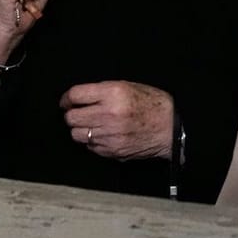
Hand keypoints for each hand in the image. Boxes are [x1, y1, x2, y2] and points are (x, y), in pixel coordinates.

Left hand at [60, 81, 174, 160]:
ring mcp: (109, 136)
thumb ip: (102, 91)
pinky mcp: (113, 151)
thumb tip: (79, 98)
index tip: (67, 101)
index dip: (67, 98)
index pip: (76, 95)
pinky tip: (102, 135)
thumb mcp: (128, 86)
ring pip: (77, 135)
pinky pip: (90, 147)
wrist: (171, 128)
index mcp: (112, 94)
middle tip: (77, 113)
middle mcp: (108, 115)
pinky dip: (92, 142)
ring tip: (90, 125)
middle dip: (71, 114)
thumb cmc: (152, 104)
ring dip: (80, 129)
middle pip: (71, 117)